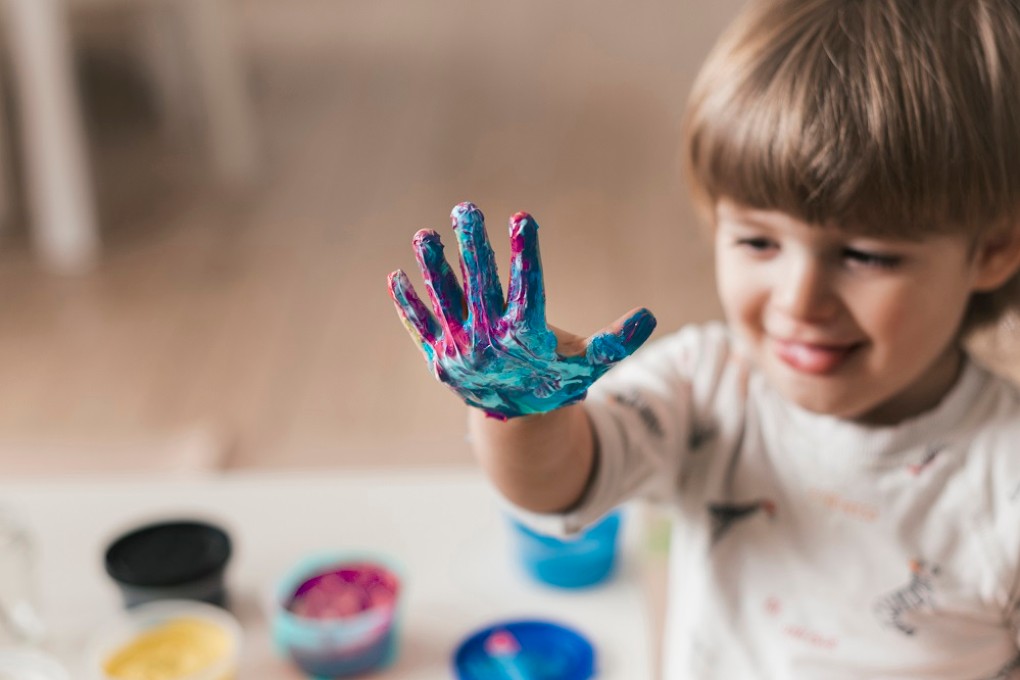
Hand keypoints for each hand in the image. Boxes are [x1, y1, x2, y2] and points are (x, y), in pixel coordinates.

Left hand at [387, 202, 656, 418]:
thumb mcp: (588, 364)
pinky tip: (396, 277)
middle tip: (466, 209)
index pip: (527, 288)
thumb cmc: (556, 380)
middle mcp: (490, 342)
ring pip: (444, 302)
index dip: (524, 253)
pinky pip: (420, 327)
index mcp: (527, 337)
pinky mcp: (439, 357)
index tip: (522, 219)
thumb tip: (647, 316)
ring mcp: (461, 349)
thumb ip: (615, 342)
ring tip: (425, 236)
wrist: (517, 423)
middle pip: (479, 286)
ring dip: (433, 267)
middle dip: (473, 246)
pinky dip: (408, 305)